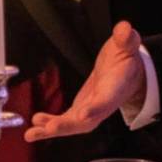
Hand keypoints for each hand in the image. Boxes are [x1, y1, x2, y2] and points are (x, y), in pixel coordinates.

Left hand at [25, 21, 146, 141]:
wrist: (127, 75)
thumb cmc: (125, 61)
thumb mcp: (127, 45)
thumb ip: (126, 38)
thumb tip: (125, 28)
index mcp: (116, 88)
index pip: (107, 99)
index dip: (96, 108)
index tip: (84, 115)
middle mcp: (103, 104)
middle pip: (88, 120)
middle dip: (69, 125)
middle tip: (51, 127)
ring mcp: (91, 111)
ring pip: (73, 125)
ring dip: (54, 129)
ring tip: (33, 133)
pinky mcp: (80, 111)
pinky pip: (65, 122)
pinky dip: (49, 126)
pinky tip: (33, 129)